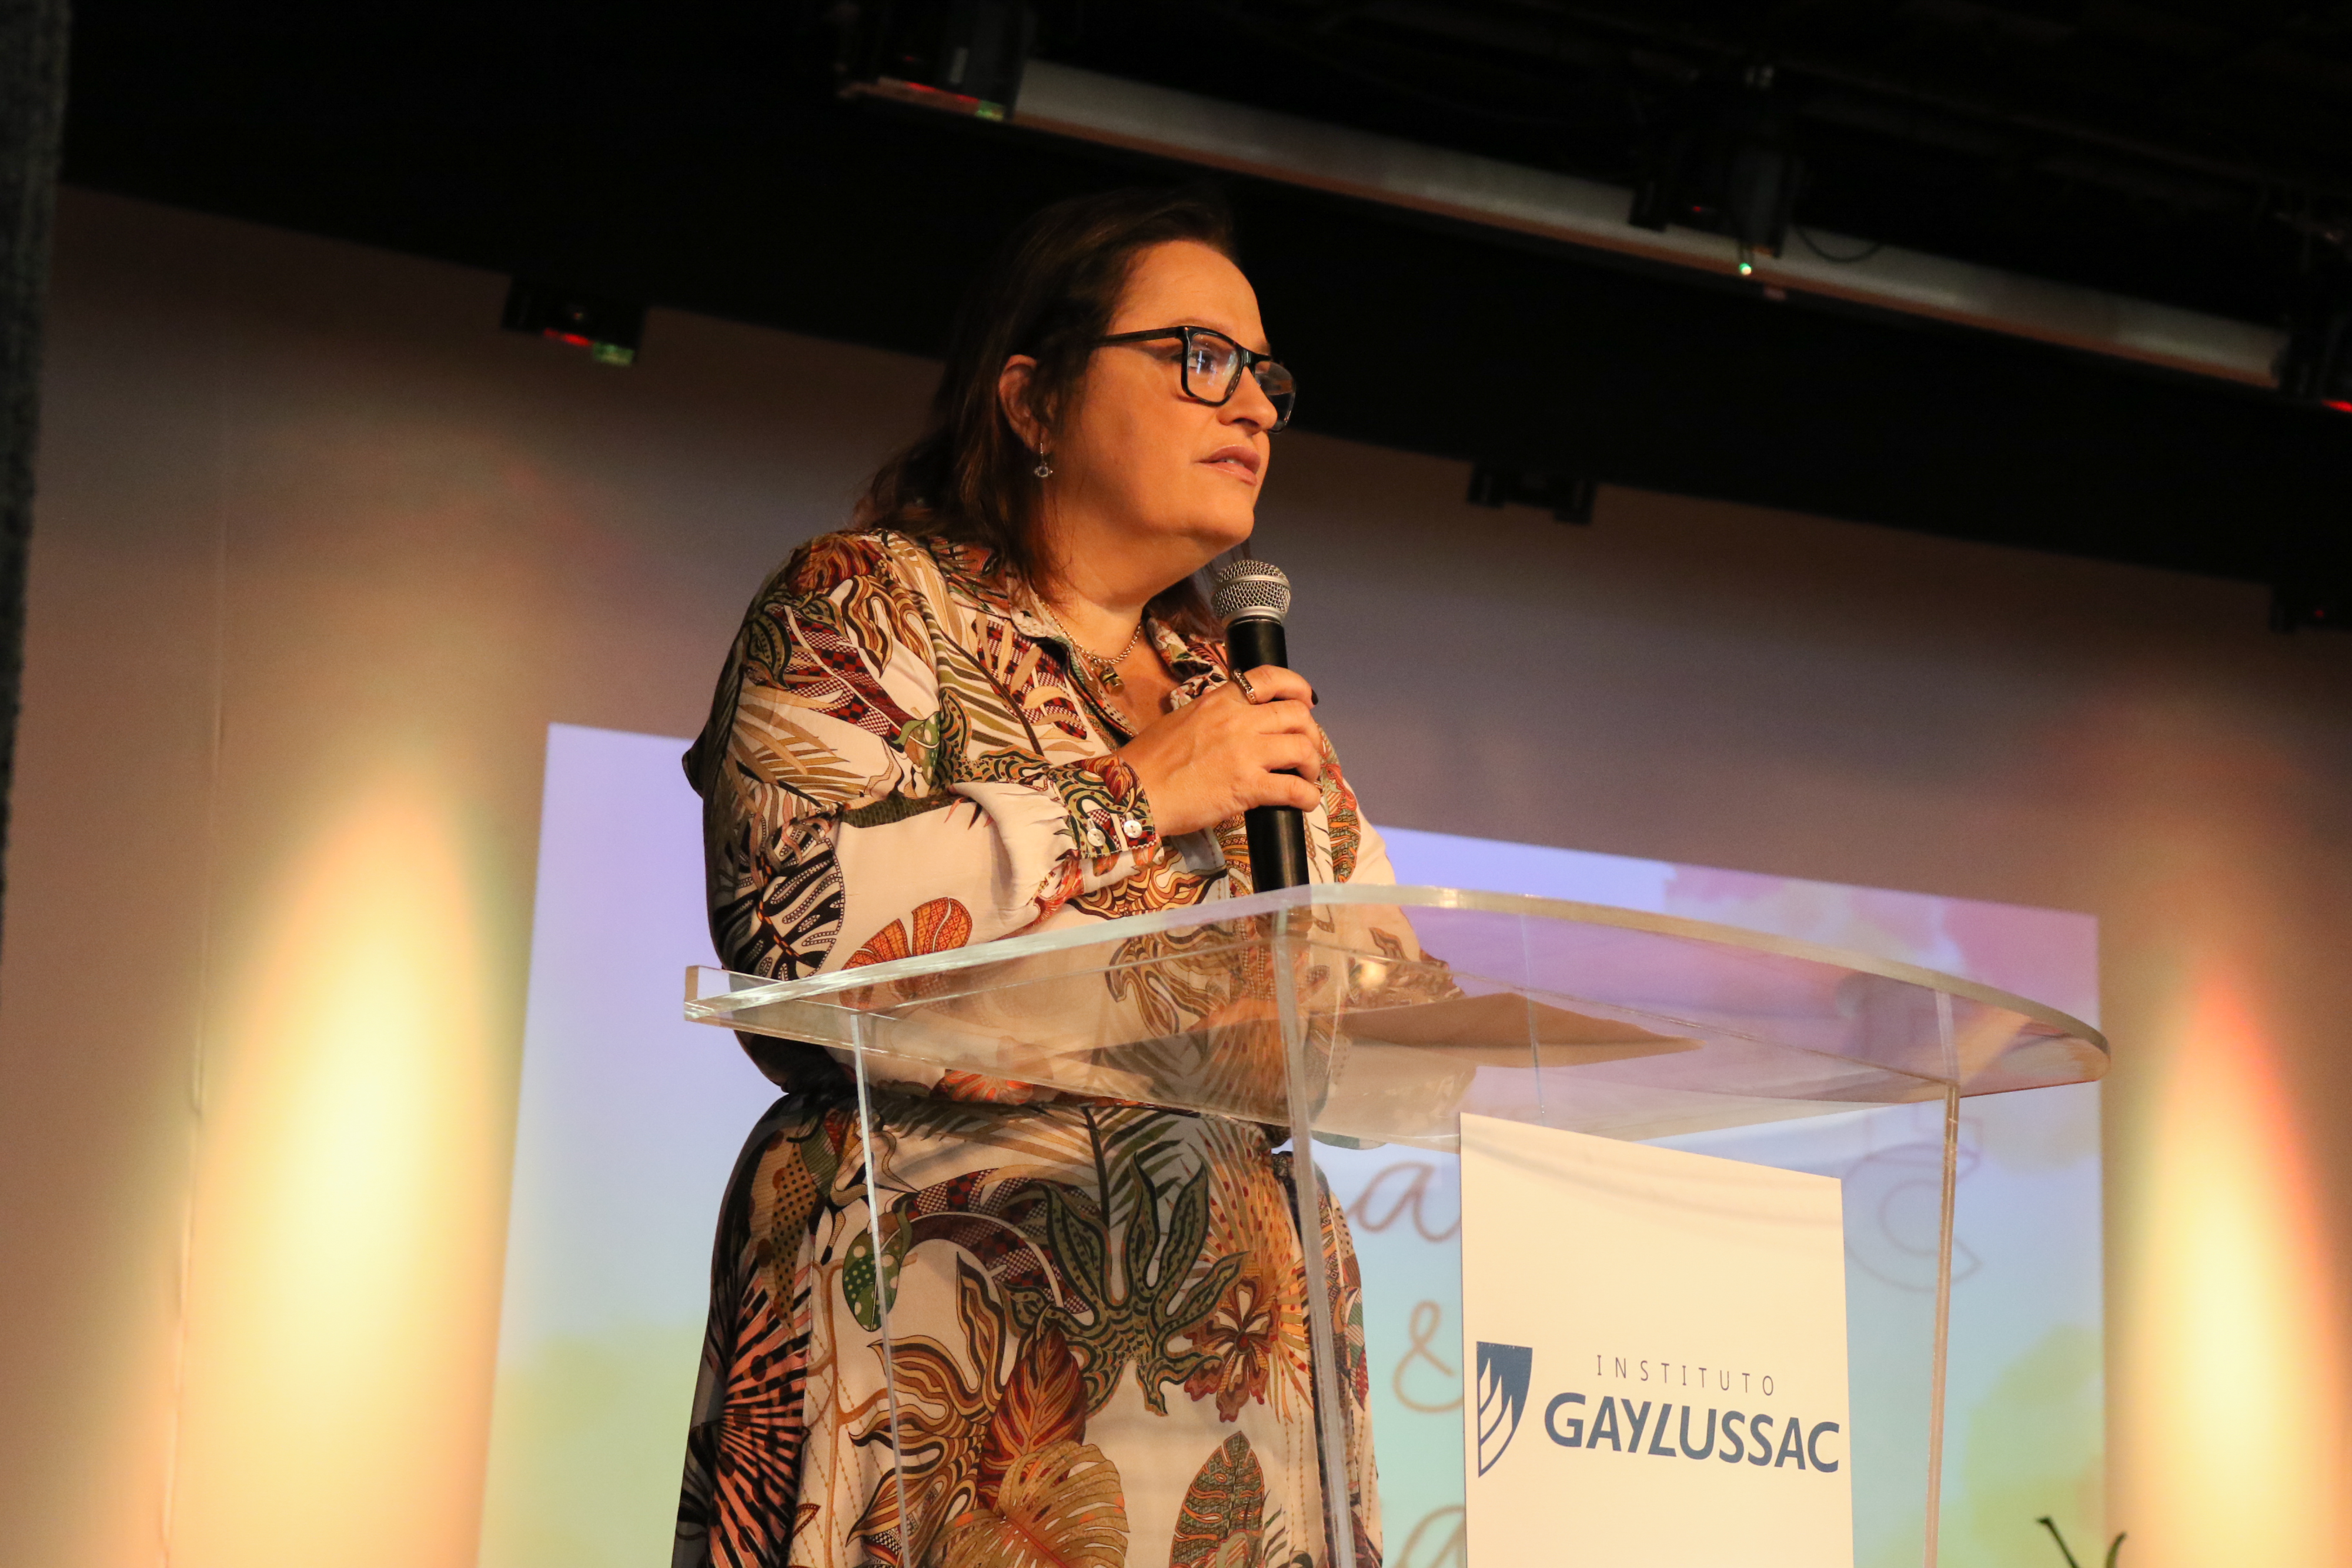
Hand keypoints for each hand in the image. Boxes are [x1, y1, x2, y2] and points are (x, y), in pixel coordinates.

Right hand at [1116, 666, 1322, 838]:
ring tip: (1306, 777)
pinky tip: (1305, 801)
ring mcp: (1245, 752)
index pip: (1270, 677)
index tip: (1306, 702)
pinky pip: (1294, 789)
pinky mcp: (1247, 786)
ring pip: (1302, 748)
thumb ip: (1214, 716)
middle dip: (1311, 733)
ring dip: (1313, 764)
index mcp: (1219, 700)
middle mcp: (1237, 720)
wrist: (1132, 792)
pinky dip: (1308, 797)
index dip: (1298, 687)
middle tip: (1307, 751)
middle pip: (1296, 715)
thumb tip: (1236, 727)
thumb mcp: (1183, 720)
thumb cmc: (1149, 761)